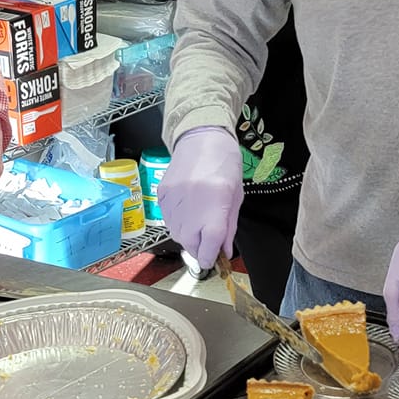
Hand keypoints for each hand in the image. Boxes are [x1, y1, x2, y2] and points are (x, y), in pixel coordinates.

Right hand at [159, 126, 242, 265]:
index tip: (212, 260)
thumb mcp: (235, 197)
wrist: (201, 137)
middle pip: (190, 243)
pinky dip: (177, 223)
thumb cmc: (224, 164)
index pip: (209, 244)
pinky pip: (168, 220)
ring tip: (197, 224)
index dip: (210, 257)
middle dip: (199, 249)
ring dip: (187, 237)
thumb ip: (229, 227)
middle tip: (207, 244)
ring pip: (177, 234)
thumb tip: (224, 251)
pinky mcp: (162, 194)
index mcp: (215, 202)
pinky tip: (187, 212)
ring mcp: (174, 199)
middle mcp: (192, 203)